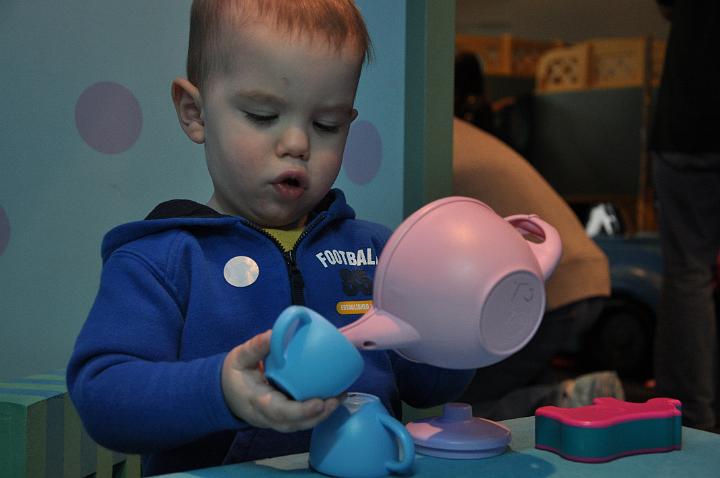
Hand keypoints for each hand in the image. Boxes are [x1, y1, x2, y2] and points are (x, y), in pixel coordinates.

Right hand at [221, 330, 340, 431]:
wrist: (224, 393)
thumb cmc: (234, 374)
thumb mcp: (240, 358)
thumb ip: (256, 346)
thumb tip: (274, 333)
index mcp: (256, 401)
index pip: (279, 411)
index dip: (300, 410)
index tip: (319, 402)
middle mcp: (266, 416)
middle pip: (294, 424)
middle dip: (317, 416)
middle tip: (336, 399)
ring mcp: (274, 420)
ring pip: (300, 426)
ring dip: (321, 416)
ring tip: (339, 398)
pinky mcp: (282, 418)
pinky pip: (300, 420)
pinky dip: (317, 413)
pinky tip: (333, 399)